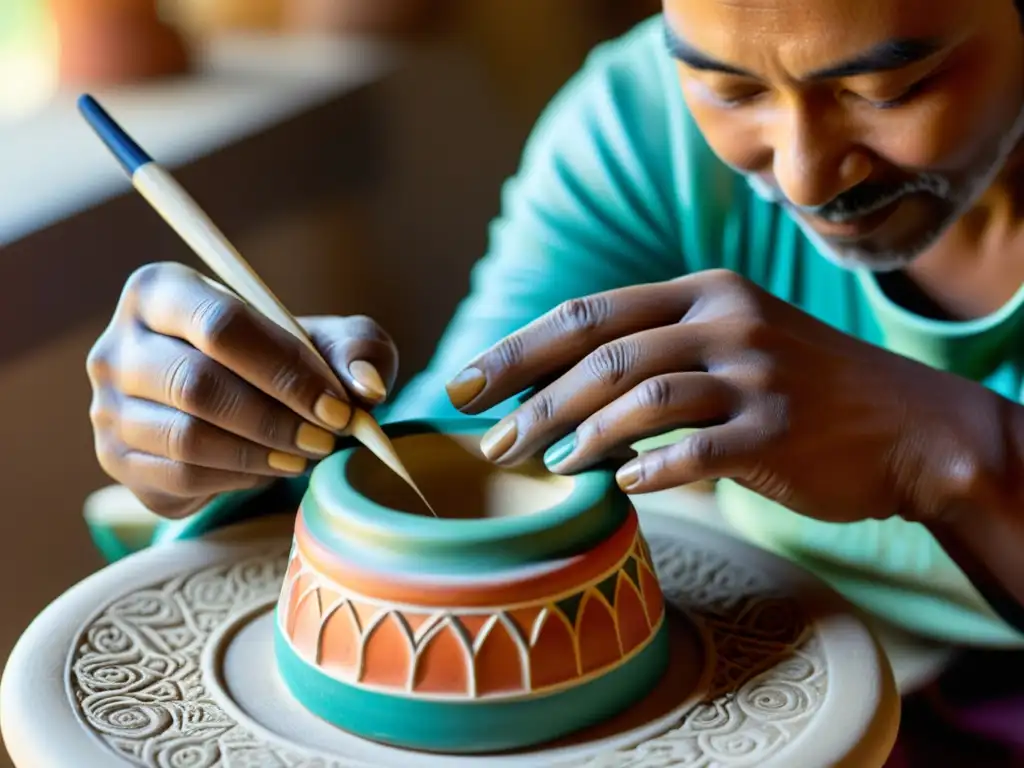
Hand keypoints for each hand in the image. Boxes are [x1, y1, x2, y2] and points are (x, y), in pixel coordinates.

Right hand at [87, 262, 397, 518]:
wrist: (245, 410)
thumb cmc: (285, 362)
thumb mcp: (330, 342)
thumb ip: (358, 350)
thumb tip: (365, 387)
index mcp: (163, 291)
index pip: (220, 324)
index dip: (284, 368)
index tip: (336, 405)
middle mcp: (119, 346)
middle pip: (197, 384)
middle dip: (276, 418)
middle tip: (327, 438)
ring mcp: (109, 407)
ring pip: (187, 438)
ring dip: (261, 452)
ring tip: (307, 454)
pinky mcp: (117, 460)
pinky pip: (180, 477)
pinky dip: (238, 478)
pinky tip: (273, 468)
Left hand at [445, 269, 1008, 524]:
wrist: (908, 423)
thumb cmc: (799, 387)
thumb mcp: (731, 340)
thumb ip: (655, 353)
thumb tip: (556, 396)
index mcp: (702, 291)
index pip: (586, 313)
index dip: (516, 351)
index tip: (462, 387)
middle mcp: (725, 320)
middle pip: (600, 355)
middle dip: (530, 402)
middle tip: (490, 445)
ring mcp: (755, 373)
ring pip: (639, 399)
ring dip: (579, 437)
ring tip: (546, 468)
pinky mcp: (778, 429)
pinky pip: (694, 452)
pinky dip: (648, 471)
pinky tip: (622, 486)